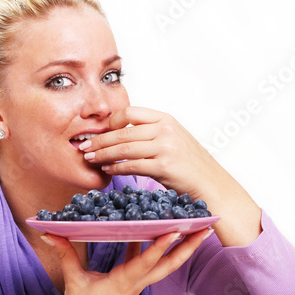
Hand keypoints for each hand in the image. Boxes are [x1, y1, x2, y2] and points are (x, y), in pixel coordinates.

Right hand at [41, 229, 212, 294]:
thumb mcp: (73, 281)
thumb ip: (65, 254)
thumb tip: (50, 232)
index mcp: (124, 282)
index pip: (145, 263)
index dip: (159, 246)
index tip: (175, 230)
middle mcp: (137, 282)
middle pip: (168, 265)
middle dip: (188, 248)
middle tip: (206, 230)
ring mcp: (137, 281)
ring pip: (164, 264)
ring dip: (180, 247)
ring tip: (194, 229)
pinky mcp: (133, 279)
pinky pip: (148, 261)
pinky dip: (154, 246)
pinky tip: (157, 230)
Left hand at [81, 106, 217, 197]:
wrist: (210, 183)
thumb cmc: (188, 162)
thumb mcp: (172, 137)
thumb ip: (149, 131)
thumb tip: (119, 132)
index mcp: (165, 119)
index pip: (130, 112)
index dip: (110, 122)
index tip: (99, 132)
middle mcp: (165, 129)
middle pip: (122, 132)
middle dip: (99, 140)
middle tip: (84, 147)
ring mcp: (165, 147)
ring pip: (124, 149)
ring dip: (103, 154)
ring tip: (90, 158)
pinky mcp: (164, 166)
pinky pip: (131, 165)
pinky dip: (115, 167)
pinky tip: (106, 169)